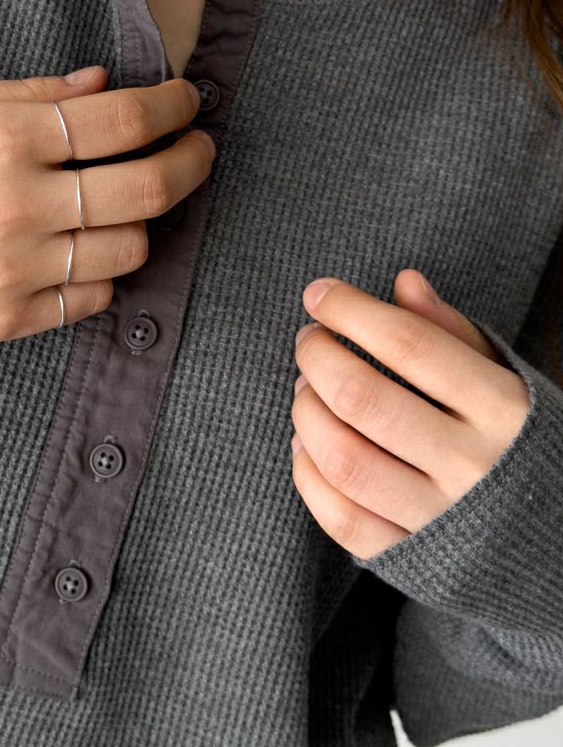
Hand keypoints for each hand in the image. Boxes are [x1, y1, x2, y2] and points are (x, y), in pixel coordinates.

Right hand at [0, 68, 214, 341]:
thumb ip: (34, 93)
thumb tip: (106, 85)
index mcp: (2, 139)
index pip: (123, 121)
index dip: (172, 109)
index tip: (188, 104)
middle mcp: (15, 207)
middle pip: (146, 189)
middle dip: (191, 162)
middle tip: (198, 149)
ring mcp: (13, 270)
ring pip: (129, 249)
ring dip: (143, 221)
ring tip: (126, 202)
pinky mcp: (7, 317)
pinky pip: (93, 297)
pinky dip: (102, 270)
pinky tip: (84, 247)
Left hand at [290, 269, 530, 560]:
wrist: (559, 545)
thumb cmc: (521, 442)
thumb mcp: (505, 379)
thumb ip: (452, 332)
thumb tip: (403, 282)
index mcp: (503, 409)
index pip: (409, 344)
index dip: (352, 311)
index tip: (319, 293)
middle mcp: (472, 465)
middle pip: (363, 398)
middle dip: (318, 356)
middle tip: (308, 338)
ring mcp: (441, 518)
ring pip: (344, 459)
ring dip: (306, 413)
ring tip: (304, 388)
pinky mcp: (412, 561)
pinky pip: (341, 518)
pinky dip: (307, 474)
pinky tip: (305, 442)